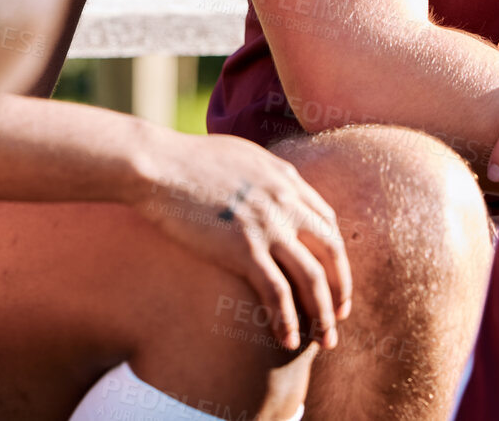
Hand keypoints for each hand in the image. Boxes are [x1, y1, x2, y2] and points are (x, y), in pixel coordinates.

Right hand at [133, 131, 351, 351]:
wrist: (157, 165)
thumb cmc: (185, 161)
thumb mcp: (238, 157)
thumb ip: (261, 176)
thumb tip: (262, 190)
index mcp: (285, 178)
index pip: (327, 221)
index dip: (336, 254)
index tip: (335, 278)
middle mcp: (285, 201)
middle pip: (331, 250)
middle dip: (341, 287)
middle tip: (340, 317)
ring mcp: (267, 224)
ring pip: (313, 276)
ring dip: (324, 313)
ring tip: (326, 341)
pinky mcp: (243, 248)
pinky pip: (277, 292)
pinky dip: (287, 319)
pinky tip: (289, 341)